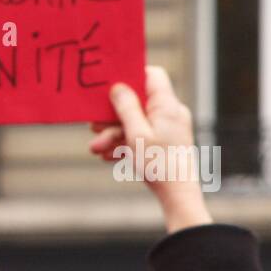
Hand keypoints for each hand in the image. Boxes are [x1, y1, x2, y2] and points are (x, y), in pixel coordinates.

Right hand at [90, 65, 212, 233]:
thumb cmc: (159, 164)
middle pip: (138, 101)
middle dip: (113, 116)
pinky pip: (142, 136)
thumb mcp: (136, 133)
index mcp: (168, 106)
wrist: (178, 195)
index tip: (110, 84)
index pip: (152, 75)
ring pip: (136, 122)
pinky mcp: (165, 143)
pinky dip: (125, 144)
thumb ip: (126, 107)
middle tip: (93, 126)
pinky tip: (108, 157)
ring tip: (96, 149)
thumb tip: (118, 86)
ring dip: (114, 134)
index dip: (130, 75)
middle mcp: (171, 114)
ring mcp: (169, 129)